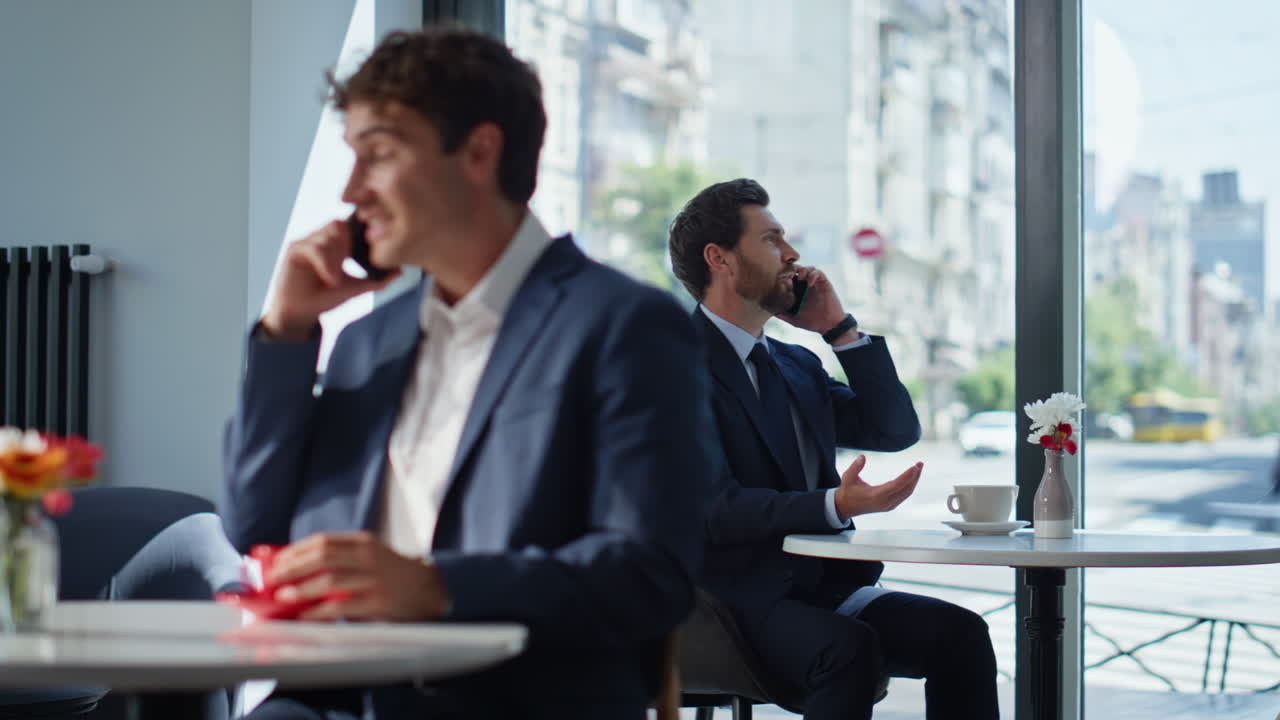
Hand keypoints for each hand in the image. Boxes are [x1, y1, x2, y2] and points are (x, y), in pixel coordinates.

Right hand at [260, 220, 398, 340]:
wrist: (302, 313)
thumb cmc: (325, 298)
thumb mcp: (356, 288)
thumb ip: (378, 280)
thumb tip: (400, 272)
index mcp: (336, 244)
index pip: (350, 225)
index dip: (359, 232)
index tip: (368, 248)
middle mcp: (320, 239)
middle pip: (339, 225)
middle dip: (347, 244)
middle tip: (350, 263)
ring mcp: (307, 241)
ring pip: (327, 237)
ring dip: (336, 258)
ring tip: (336, 279)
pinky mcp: (295, 249)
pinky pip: (314, 247)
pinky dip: (326, 263)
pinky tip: (330, 279)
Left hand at [266, 532, 449, 621]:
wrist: (429, 589)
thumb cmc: (391, 574)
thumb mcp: (369, 557)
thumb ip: (340, 560)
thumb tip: (296, 571)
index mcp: (364, 542)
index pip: (322, 541)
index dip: (295, 551)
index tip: (275, 562)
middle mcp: (369, 557)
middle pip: (322, 557)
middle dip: (292, 568)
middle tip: (272, 579)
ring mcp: (375, 579)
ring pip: (330, 580)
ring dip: (302, 589)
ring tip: (283, 597)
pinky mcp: (379, 602)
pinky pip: (342, 607)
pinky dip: (320, 612)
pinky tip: (306, 616)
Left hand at [777, 266, 846, 334]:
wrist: (829, 325)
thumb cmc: (813, 323)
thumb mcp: (795, 320)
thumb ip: (784, 316)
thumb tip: (771, 313)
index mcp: (799, 292)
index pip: (791, 278)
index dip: (785, 275)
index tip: (779, 279)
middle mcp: (807, 286)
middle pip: (799, 270)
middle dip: (793, 269)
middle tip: (789, 275)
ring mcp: (816, 284)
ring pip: (809, 268)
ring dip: (804, 270)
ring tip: (800, 277)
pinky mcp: (825, 284)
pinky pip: (819, 273)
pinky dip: (813, 274)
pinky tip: (809, 283)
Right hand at [833, 455, 922, 520]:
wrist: (846, 507)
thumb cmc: (847, 491)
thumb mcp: (847, 478)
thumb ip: (855, 467)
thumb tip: (862, 456)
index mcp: (875, 496)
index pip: (896, 485)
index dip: (907, 476)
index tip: (915, 467)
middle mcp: (885, 503)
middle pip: (905, 489)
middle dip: (915, 476)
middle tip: (920, 463)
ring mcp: (889, 506)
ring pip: (907, 493)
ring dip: (914, 481)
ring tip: (918, 468)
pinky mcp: (890, 506)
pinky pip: (904, 495)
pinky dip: (910, 486)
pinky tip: (912, 477)